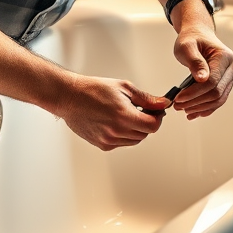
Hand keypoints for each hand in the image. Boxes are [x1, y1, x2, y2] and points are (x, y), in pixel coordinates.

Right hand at [55, 76, 169, 150]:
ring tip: (126, 114)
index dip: (158, 118)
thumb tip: (162, 104)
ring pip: (134, 140)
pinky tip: (116, 121)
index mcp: (123, 115)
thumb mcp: (124, 88)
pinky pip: (122, 143)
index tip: (156, 111)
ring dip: (136, 129)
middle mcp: (116, 131)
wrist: (70, 97)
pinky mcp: (102, 144)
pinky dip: (124, 134)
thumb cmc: (93, 90)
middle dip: (147, 122)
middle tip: (142, 110)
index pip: (153, 126)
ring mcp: (109, 140)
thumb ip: (146, 99)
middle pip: (145, 134)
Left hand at [170, 16, 232, 118]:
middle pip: (216, 93)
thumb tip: (202, 79)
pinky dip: (206, 108)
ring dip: (200, 107)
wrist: (198, 34)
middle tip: (178, 106)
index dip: (195, 93)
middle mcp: (232, 68)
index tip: (179, 98)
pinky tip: (194, 113)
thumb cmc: (192, 38)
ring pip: (218, 99)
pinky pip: (218, 99)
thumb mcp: (187, 46)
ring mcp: (230, 77)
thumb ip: (195, 62)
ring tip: (184, 110)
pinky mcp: (225, 83)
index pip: (212, 81)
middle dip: (196, 102)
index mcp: (225, 57)